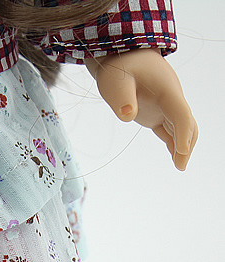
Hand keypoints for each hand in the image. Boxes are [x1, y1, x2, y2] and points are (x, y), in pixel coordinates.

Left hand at [86, 48, 197, 170]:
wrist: (121, 54)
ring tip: (179, 166)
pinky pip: (171, 128)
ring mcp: (166, 105)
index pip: (181, 113)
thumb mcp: (116, 80)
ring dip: (183, 145)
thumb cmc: (119, 66)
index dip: (183, 132)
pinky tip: (176, 157)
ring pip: (182, 127)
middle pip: (187, 123)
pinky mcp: (157, 111)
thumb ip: (122, 98)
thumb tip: (128, 116)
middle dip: (187, 143)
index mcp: (167, 90)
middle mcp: (171, 98)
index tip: (182, 150)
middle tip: (180, 165)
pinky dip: (175, 142)